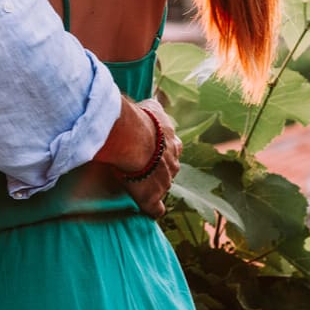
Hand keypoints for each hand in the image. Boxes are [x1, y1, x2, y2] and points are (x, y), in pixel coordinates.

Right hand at [124, 99, 179, 218]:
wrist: (135, 138)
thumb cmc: (141, 120)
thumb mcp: (152, 107)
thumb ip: (155, 107)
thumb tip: (156, 100)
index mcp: (173, 143)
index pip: (171, 149)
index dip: (161, 150)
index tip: (150, 149)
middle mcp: (174, 163)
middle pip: (169, 168)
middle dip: (158, 168)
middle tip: (141, 165)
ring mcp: (165, 182)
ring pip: (163, 186)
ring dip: (153, 185)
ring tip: (137, 182)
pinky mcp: (152, 198)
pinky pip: (155, 209)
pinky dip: (152, 208)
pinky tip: (146, 208)